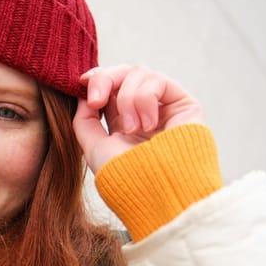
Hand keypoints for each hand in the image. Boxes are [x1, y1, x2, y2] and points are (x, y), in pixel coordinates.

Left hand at [72, 65, 204, 172]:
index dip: (96, 78)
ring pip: (139, 73)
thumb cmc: (125, 177)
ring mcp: (164, 107)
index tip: (81, 83)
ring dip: (127, 98)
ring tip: (132, 129)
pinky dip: (145, 99)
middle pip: (123, 73)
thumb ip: (84, 119)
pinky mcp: (184, 104)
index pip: (110, 86)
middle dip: (105, 79)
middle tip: (96, 100)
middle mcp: (145, 111)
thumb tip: (83, 93)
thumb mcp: (93, 147)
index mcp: (123, 122)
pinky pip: (158, 81)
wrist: (155, 192)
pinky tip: (148, 125)